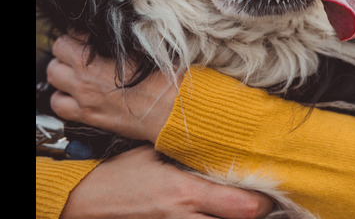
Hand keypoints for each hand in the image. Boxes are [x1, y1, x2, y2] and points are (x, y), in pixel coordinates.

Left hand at [47, 34, 178, 142]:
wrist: (173, 110)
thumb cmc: (164, 77)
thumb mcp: (144, 48)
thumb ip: (119, 39)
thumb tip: (109, 31)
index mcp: (94, 60)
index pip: (70, 36)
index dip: (80, 33)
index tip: (89, 35)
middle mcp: (84, 79)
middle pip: (57, 54)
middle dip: (67, 49)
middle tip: (81, 50)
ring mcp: (84, 99)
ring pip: (53, 79)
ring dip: (62, 72)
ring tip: (76, 70)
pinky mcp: (89, 116)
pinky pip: (58, 106)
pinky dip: (62, 97)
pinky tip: (76, 93)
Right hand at [60, 145, 274, 218]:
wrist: (84, 202)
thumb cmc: (120, 175)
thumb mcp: (155, 155)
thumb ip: (189, 154)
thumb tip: (219, 142)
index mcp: (187, 193)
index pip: (244, 207)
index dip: (263, 202)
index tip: (269, 191)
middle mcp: (185, 218)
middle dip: (255, 215)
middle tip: (263, 203)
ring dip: (233, 218)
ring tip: (243, 209)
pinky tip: (218, 214)